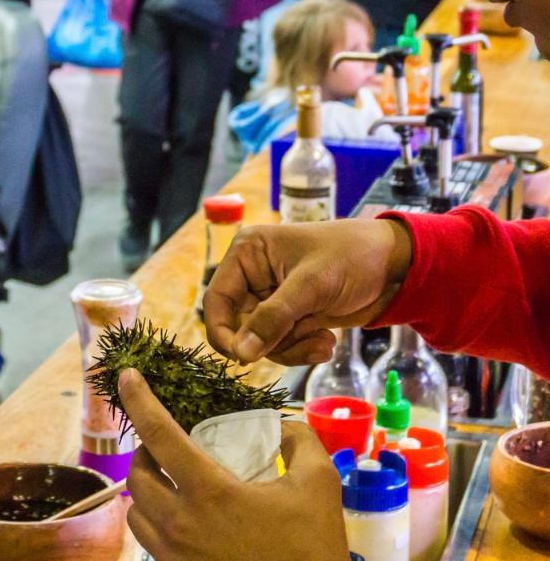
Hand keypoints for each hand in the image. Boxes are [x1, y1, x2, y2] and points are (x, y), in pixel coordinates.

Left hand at [119, 370, 347, 560]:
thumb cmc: (311, 550)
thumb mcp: (320, 485)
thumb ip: (300, 440)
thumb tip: (280, 424)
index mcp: (208, 491)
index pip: (158, 432)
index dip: (138, 398)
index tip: (127, 375)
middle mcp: (179, 522)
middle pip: (137, 473)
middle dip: (145, 451)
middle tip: (168, 445)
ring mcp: (174, 555)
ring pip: (136, 511)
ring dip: (146, 489)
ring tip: (171, 481)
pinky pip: (149, 542)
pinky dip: (155, 522)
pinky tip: (182, 519)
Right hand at [204, 219, 413, 365]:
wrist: (396, 266)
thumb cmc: (351, 257)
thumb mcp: (311, 285)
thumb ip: (273, 319)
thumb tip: (241, 353)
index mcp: (247, 254)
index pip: (217, 300)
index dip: (224, 331)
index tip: (242, 358)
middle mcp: (253, 276)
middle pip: (240, 326)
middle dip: (272, 341)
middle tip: (304, 342)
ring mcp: (272, 298)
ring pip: (262, 341)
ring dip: (292, 348)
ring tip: (324, 340)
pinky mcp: (292, 316)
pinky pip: (283, 344)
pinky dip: (303, 349)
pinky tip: (327, 341)